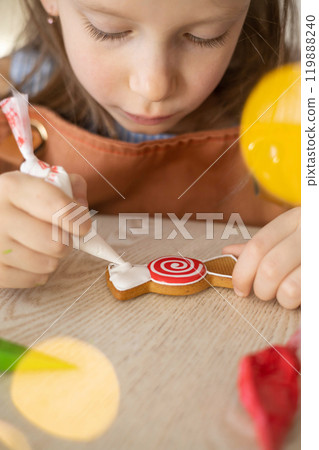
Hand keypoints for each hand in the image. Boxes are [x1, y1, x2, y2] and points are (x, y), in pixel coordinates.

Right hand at [0, 171, 90, 287]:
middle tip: (59, 236)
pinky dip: (38, 272)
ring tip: (42, 245)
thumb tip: (82, 208)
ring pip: (48, 264)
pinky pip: (34, 279)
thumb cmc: (20, 201)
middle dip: (66, 241)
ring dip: (52, 257)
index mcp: (13, 187)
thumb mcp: (41, 181)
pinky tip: (29, 258)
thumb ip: (69, 187)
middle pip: (56, 243)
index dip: (78, 220)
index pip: (59, 208)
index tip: (83, 226)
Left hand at [222, 207, 300, 308]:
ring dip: (282, 300)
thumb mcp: (293, 231)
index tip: (239, 288)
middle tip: (265, 293)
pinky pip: (306, 297)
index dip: (242, 272)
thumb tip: (229, 252)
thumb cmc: (313, 239)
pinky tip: (304, 296)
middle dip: (260, 290)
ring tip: (288, 295)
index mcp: (296, 218)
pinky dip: (300, 304)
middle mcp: (310, 233)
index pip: (257, 247)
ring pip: (289, 290)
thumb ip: (264, 243)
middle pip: (269, 270)